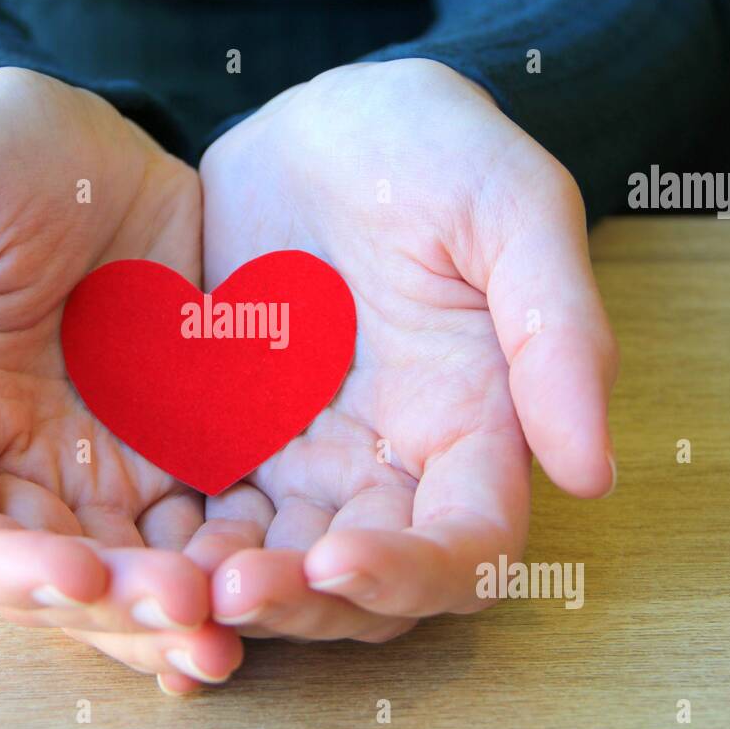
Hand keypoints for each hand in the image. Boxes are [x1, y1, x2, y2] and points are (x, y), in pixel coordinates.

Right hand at [0, 68, 240, 692]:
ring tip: (244, 623)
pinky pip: (213, 522)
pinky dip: (242, 559)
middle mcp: (20, 464)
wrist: (93, 136)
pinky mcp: (184, 446)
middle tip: (190, 617)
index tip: (74, 575)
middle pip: (59, 574)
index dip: (5, 570)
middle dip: (118, 608)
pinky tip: (286, 576)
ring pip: (140, 568)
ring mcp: (108, 464)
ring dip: (185, 608)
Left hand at [199, 59, 617, 639]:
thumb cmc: (435, 150)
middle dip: (305, 604)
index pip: (466, 549)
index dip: (411, 575)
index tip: (338, 560)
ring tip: (173, 583)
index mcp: (473, 426)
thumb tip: (593, 474)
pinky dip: (181, 545)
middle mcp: (393, 464)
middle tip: (232, 589)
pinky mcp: (234, 438)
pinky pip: (210, 516)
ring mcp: (308, 458)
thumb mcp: (511, 209)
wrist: (325, 124)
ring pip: (281, 569)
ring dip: (235, 592)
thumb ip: (558, 332)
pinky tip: (136, 544)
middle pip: (366, 588)